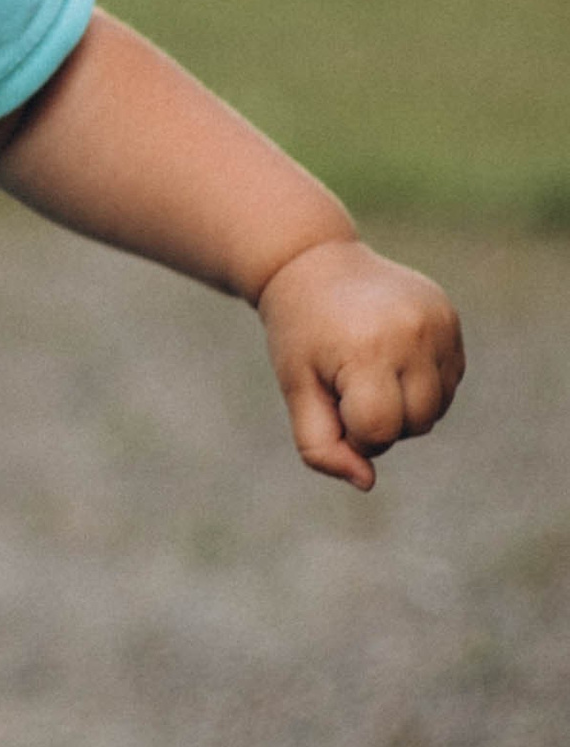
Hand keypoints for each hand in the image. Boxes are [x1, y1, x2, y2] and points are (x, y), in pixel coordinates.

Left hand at [257, 236, 463, 490]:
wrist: (314, 264)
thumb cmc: (300, 334)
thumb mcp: (295, 390)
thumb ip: (321, 446)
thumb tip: (367, 482)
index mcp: (367, 351)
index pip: (379, 432)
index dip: (353, 432)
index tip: (331, 401)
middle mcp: (411, 333)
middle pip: (415, 424)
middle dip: (381, 421)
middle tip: (347, 384)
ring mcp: (438, 322)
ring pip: (437, 408)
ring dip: (404, 405)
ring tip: (369, 368)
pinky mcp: (450, 317)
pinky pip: (450, 380)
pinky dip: (423, 383)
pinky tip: (392, 356)